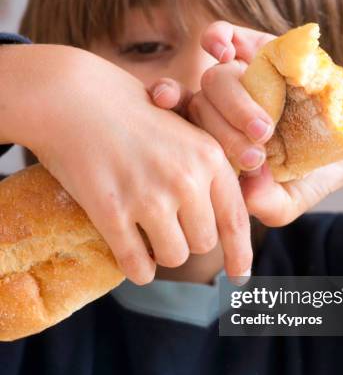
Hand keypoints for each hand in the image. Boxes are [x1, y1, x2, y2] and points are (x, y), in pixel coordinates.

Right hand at [0, 44, 251, 282]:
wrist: (70, 97)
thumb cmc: (127, 113)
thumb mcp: (181, 131)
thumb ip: (205, 170)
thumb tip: (220, 222)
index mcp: (208, 156)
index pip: (235, 218)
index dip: (241, 253)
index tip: (240, 277)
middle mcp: (186, 178)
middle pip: (204, 242)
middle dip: (187, 238)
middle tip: (164, 222)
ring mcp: (149, 196)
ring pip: (174, 256)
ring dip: (161, 252)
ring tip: (144, 231)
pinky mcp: (112, 211)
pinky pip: (137, 265)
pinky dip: (137, 269)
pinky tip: (132, 258)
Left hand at [150, 21, 342, 226]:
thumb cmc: (312, 172)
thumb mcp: (288, 202)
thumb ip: (265, 204)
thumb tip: (246, 191)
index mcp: (216, 141)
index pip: (179, 131)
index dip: (165, 125)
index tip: (162, 123)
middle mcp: (221, 108)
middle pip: (199, 106)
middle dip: (224, 132)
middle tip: (256, 154)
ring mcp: (241, 77)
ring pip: (215, 78)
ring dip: (235, 103)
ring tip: (265, 128)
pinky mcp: (262, 49)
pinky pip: (227, 35)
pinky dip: (219, 39)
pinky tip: (222, 51)